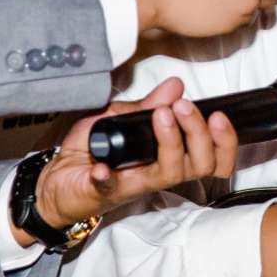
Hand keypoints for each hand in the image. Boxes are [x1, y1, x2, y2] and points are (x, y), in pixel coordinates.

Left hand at [33, 77, 241, 232]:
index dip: (224, 141)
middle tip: (183, 107)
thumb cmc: (89, 152)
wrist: (53, 180)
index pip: (212, 158)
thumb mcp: (118, 117)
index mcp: (166, 156)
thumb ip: (147, 105)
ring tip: (162, 116)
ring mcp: (133, 184)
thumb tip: (175, 85)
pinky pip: (111, 186)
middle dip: (200, 134)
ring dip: (170, 142)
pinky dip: (109, 176)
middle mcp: (157, 173)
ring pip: (170, 173)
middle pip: (200, 165)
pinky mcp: (104, 191)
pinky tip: (105, 165)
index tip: (218, 115)